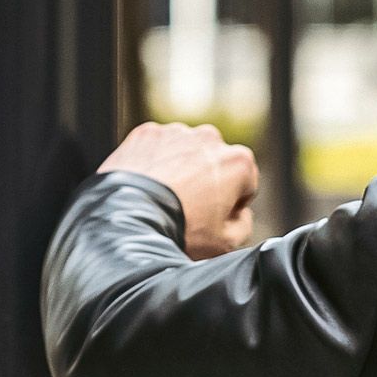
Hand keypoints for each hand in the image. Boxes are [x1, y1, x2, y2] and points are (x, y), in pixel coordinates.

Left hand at [99, 121, 258, 259]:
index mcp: (239, 162)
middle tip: (189, 210)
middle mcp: (210, 138)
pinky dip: (156, 164)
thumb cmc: (181, 232)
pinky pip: (158, 149)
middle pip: (216, 163)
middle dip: (208, 182)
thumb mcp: (226, 243)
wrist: (130, 221)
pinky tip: (149, 188)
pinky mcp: (146, 133)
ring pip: (186, 153)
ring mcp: (176, 132)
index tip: (215, 219)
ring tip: (166, 199)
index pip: (246, 184)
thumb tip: (240, 213)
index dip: (233, 205)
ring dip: (182, 171)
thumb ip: (244, 224)